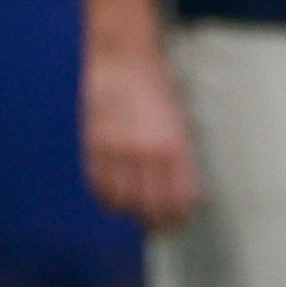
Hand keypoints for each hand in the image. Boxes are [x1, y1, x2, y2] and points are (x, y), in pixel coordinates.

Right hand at [82, 41, 203, 230]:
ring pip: (122, 200)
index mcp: (175, 147)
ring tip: (137, 214)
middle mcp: (146, 151)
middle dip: (156, 222)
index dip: (179, 217)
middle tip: (160, 226)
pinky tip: (114, 198)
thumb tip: (191, 195)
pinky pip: (98, 183)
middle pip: (150, 206)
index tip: (179, 223)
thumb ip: (184, 160)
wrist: (125, 60)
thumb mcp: (182, 124)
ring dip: (130, 212)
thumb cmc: (158, 91)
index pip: (178, 199)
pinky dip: (106, 197)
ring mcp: (117, 149)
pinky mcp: (94, 143)